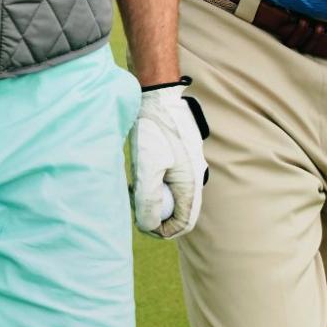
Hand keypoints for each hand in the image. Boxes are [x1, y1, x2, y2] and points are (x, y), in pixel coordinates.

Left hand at [129, 84, 209, 238]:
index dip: (162, 231)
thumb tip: (149, 226)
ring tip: (133, 189)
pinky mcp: (176, 157)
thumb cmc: (153, 129)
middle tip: (133, 207)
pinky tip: (137, 175)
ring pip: (171, 196)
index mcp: (190, 184)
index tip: (141, 225)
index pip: (183, 223)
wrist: (156, 95)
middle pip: (177, 212)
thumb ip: (149, 200)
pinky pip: (167, 181)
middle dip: (156, 215)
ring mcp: (186, 167)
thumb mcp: (148, 168)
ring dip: (153, 199)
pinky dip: (153, 184)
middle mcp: (192, 178)